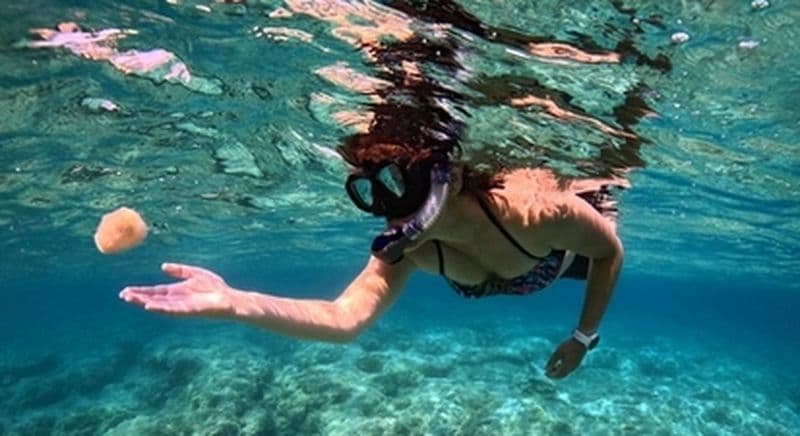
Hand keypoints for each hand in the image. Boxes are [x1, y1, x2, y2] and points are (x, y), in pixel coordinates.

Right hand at [120, 263, 235, 317]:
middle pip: (154, 298)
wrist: (231, 298)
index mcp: (177, 291)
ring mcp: (183, 306)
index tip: (125, 291)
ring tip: (131, 300)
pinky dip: (161, 308)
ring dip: (145, 303)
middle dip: (138, 297)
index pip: (155, 292)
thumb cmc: (216, 288)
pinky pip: (173, 310)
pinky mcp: (190, 311)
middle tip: (123, 295)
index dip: (140, 291)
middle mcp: (177, 300)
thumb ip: (180, 270)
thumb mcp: (195, 273)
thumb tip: (163, 266)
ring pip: (160, 305)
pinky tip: (150, 306)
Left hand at [545, 337, 586, 378]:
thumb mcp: (558, 352)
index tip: (544, 373)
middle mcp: (572, 368)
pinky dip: (562, 370)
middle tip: (546, 373)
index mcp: (567, 365)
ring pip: (565, 373)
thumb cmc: (568, 345)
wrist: (581, 341)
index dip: (551, 375)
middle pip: (561, 375)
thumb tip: (545, 369)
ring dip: (558, 373)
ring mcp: (575, 367)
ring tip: (551, 368)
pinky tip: (558, 365)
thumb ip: (551, 361)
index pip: (558, 374)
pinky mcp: (577, 364)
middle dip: (554, 375)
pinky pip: (568, 370)